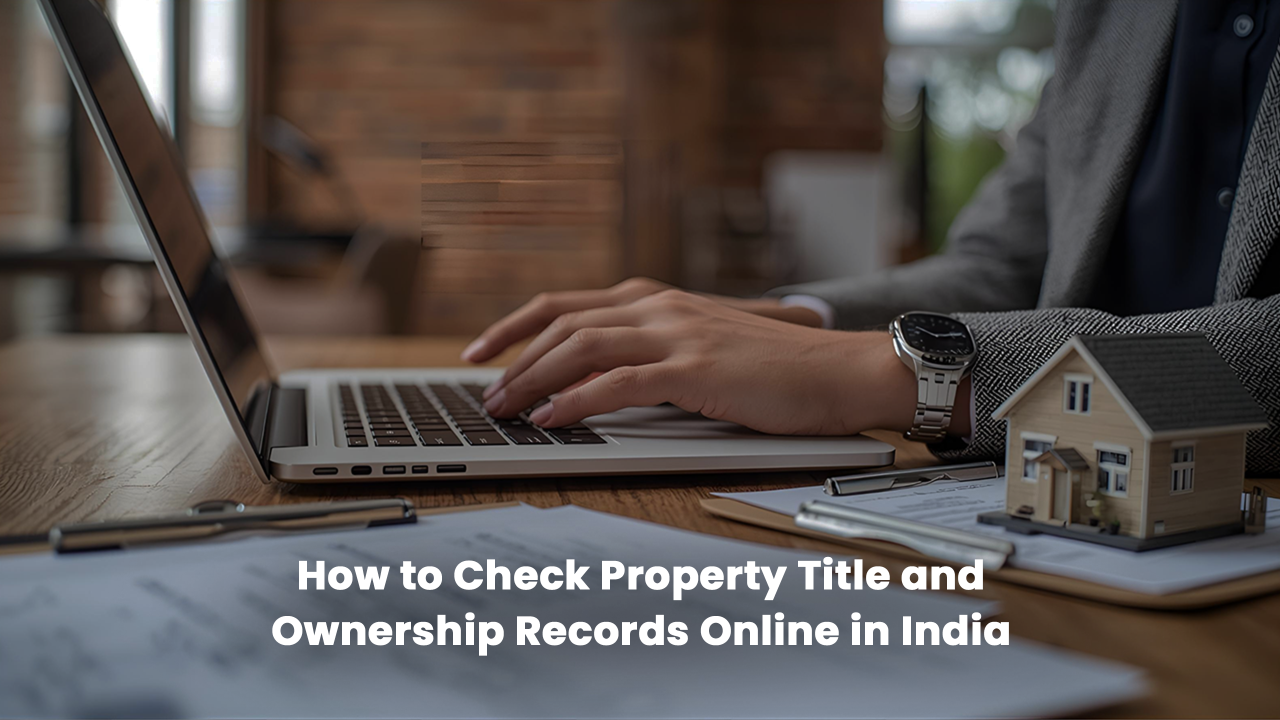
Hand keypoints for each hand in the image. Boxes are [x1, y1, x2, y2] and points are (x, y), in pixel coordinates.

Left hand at [480, 289, 934, 435]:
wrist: (840, 369)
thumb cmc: (777, 369)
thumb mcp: (703, 350)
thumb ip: (653, 355)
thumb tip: (596, 382)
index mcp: (657, 299)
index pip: (566, 305)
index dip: (516, 326)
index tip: (481, 352)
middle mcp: (660, 306)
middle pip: (563, 323)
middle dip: (512, 358)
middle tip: (483, 393)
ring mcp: (677, 333)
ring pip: (581, 346)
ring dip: (533, 379)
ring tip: (503, 409)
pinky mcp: (695, 368)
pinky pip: (619, 382)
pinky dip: (576, 401)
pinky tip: (551, 419)